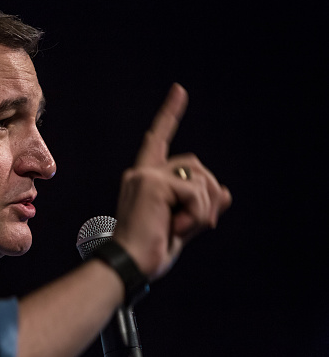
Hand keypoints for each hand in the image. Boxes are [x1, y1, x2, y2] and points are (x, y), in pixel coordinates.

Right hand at [113, 83, 231, 279]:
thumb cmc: (150, 251)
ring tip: (181, 228)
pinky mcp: (152, 183)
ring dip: (203, 209)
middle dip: (208, 195)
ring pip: (199, 178)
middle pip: (196, 165)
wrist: (129, 265)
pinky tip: (176, 228)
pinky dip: (197, 215)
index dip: (169, 114)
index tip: (180, 91)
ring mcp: (145, 175)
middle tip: (200, 224)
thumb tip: (226, 193)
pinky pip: (195, 193)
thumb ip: (202, 208)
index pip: (158, 140)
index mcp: (145, 180)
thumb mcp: (183, 227)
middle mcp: (142, 172)